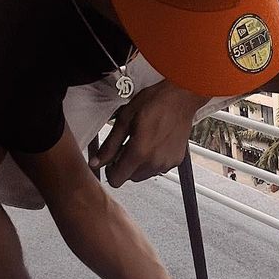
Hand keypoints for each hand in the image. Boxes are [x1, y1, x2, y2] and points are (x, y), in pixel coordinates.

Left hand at [91, 80, 208, 186]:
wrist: (182, 98)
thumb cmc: (156, 102)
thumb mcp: (125, 119)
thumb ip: (109, 145)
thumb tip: (96, 161)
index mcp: (139, 152)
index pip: (117, 180)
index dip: (110, 170)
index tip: (112, 159)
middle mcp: (154, 162)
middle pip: (130, 178)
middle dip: (125, 165)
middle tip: (127, 145)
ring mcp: (166, 163)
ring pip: (143, 175)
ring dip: (139, 164)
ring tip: (142, 142)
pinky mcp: (176, 161)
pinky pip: (157, 168)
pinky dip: (153, 160)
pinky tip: (155, 143)